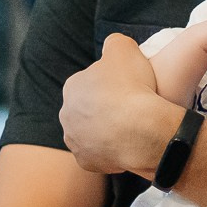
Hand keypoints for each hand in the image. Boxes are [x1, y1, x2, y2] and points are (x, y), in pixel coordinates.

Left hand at [60, 34, 178, 175]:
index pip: (90, 82)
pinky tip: (128, 146)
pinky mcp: (87, 163)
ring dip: (107, 132)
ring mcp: (75, 141)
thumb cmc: (131, 86)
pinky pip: (100, 156)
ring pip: (92, 134)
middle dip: (105, 109)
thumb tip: (113, 46)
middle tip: (130, 109)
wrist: (140, 129)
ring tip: (130, 129)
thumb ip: (114, 43)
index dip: (111, 84)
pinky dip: (112, 152)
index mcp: (72, 87)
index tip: (128, 88)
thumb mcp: (124, 47)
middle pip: (89, 110)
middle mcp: (67, 115)